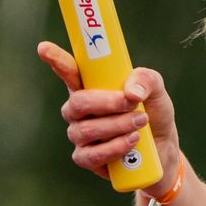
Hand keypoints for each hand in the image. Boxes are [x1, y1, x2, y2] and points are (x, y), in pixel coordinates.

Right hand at [37, 42, 181, 183]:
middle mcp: (79, 110)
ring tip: (140, 122)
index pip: (70, 70)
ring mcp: (80, 134)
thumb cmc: (152, 113)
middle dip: (107, 103)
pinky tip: (131, 141)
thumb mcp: (156, 91)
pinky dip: (113, 147)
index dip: (56, 60)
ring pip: (86, 129)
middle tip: (131, 103)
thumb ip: (146, 81)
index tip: (43, 48)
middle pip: (78, 102)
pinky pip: (90, 155)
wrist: (162, 149)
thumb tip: (131, 92)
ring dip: (117, 125)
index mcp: (91, 87)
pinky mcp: (86, 157)